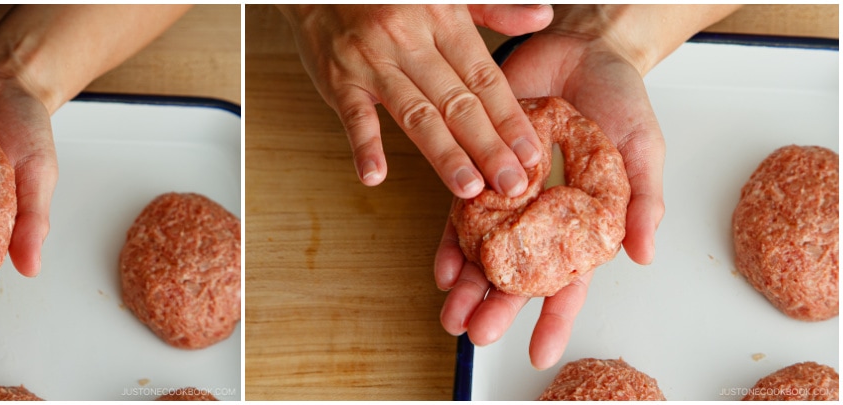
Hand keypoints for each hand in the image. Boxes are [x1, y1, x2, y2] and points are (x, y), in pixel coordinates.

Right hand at [279, 5, 552, 196]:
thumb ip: (494, 8)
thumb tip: (542, 17)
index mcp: (443, 21)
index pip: (484, 78)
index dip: (509, 118)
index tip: (530, 154)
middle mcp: (411, 41)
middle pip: (457, 102)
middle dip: (488, 147)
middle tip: (511, 184)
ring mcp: (373, 62)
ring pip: (415, 114)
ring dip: (443, 155)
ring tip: (468, 188)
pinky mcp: (339, 79)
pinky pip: (354, 115)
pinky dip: (364, 145)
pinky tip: (375, 175)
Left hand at [435, 30, 664, 368]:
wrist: (583, 48)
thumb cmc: (621, 99)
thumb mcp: (643, 149)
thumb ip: (643, 200)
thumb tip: (642, 253)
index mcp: (582, 223)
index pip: (569, 282)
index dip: (555, 319)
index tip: (540, 352)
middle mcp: (541, 217)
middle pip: (517, 274)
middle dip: (497, 308)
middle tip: (478, 334)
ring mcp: (510, 197)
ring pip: (484, 252)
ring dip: (468, 285)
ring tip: (451, 314)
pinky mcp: (481, 170)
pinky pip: (461, 212)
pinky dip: (452, 241)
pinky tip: (443, 267)